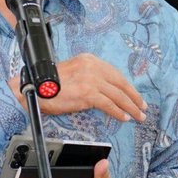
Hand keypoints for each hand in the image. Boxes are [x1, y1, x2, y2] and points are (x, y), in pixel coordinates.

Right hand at [10, 52, 145, 121]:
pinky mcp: (88, 93)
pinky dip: (118, 112)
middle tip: (142, 107)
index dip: (128, 87)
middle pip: (120, 83)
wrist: (35, 89)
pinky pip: (109, 104)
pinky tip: (123, 117)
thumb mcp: (73, 73)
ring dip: (130, 107)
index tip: (135, 96)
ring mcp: (91, 80)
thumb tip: (104, 92)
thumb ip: (89, 78)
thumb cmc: (50, 85)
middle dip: (134, 97)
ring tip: (137, 116)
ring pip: (118, 95)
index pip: (115, 74)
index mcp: (89, 60)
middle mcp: (92, 67)